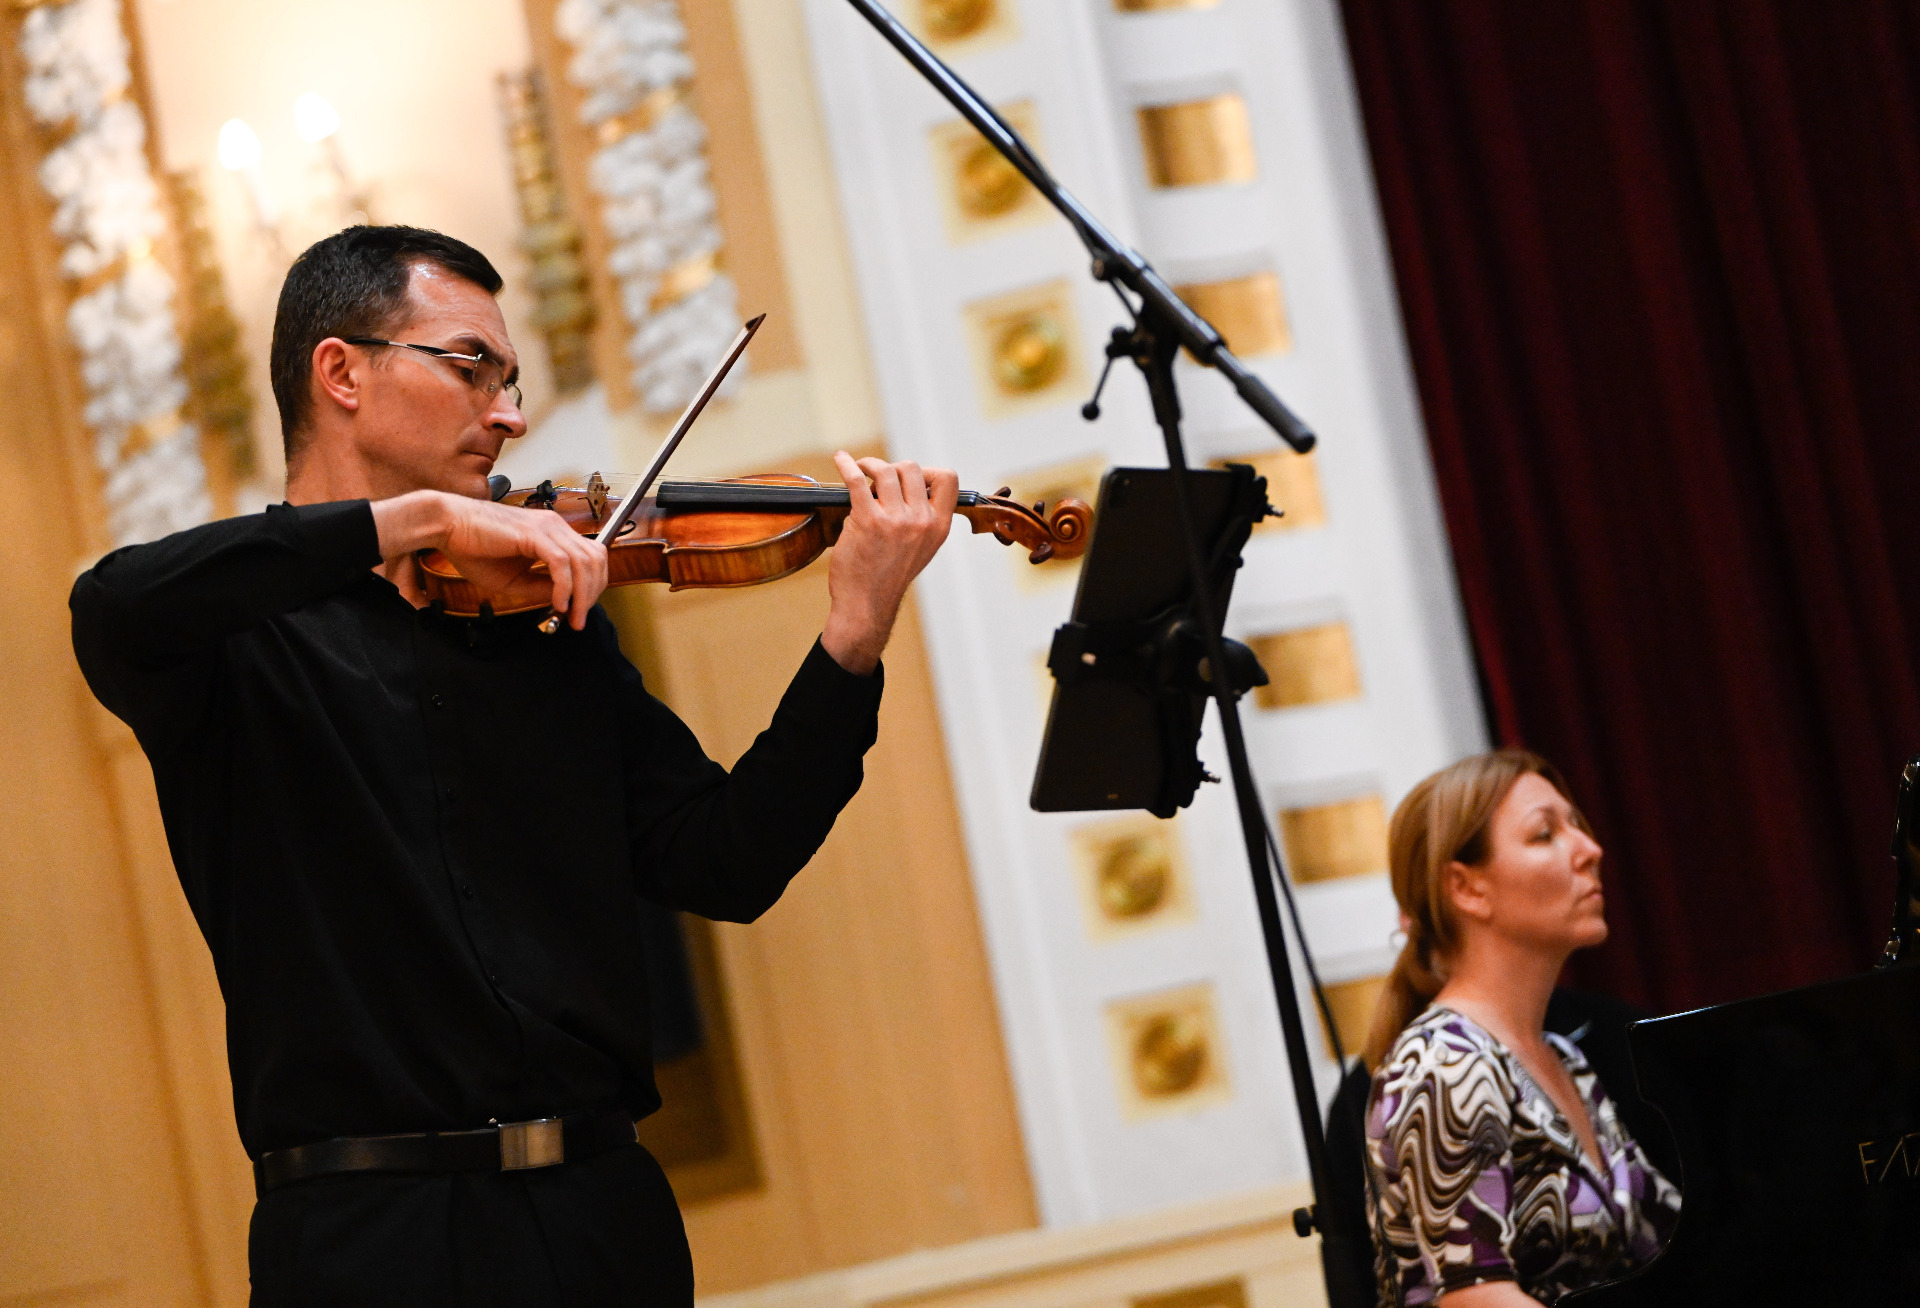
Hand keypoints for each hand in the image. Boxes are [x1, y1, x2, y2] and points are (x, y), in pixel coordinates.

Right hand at [371, 490, 608, 630]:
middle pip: (595, 558)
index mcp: (552, 533)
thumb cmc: (473, 548)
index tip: (580, 609)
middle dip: (593, 592)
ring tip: (571, 615)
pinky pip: (560, 563)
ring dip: (582, 594)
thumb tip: (564, 600)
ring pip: (583, 562)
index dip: (593, 585)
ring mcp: (546, 527)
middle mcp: (554, 526)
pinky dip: (564, 586)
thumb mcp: (513, 579)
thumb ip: (540, 587)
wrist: (446, 526)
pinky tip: (557, 603)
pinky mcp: (532, 533)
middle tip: (579, 618)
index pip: (591, 556)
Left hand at [821, 452, 957, 674]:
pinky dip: (847, 464)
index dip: (928, 471)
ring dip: (870, 465)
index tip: (911, 478)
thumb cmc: (888, 576)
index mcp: (939, 527)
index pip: (948, 480)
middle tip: (879, 480)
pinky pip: (858, 479)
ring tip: (861, 470)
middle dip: (894, 467)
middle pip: (912, 468)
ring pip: (886, 470)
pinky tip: (841, 459)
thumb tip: (908, 484)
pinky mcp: (868, 520)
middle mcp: (921, 522)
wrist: (866, 605)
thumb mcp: (921, 548)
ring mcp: (895, 521)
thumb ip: (922, 519)